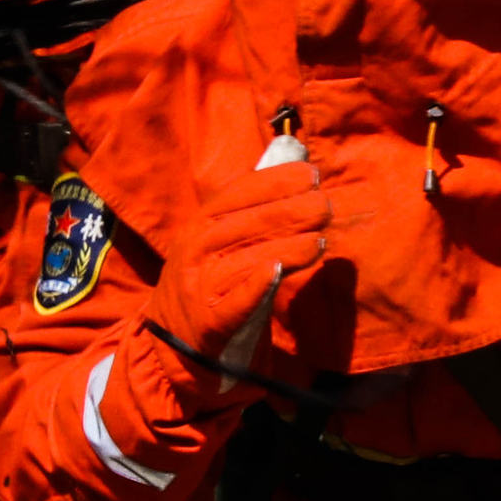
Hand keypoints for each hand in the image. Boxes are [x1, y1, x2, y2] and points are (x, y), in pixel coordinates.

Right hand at [141, 158, 330, 404]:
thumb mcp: (223, 239)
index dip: (274, 181)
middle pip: (244, 224)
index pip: (237, 194)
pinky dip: (254, 286)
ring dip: (285, 247)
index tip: (310, 175)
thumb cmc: (212, 281)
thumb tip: (296, 157)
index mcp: (199, 224)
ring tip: (320, 240)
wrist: (176, 343)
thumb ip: (256, 204)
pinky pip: (233, 302)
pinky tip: (277, 272)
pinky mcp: (210, 323)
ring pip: (244, 260)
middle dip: (289, 211)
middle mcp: (195, 250)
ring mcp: (199, 286)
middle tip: (324, 206)